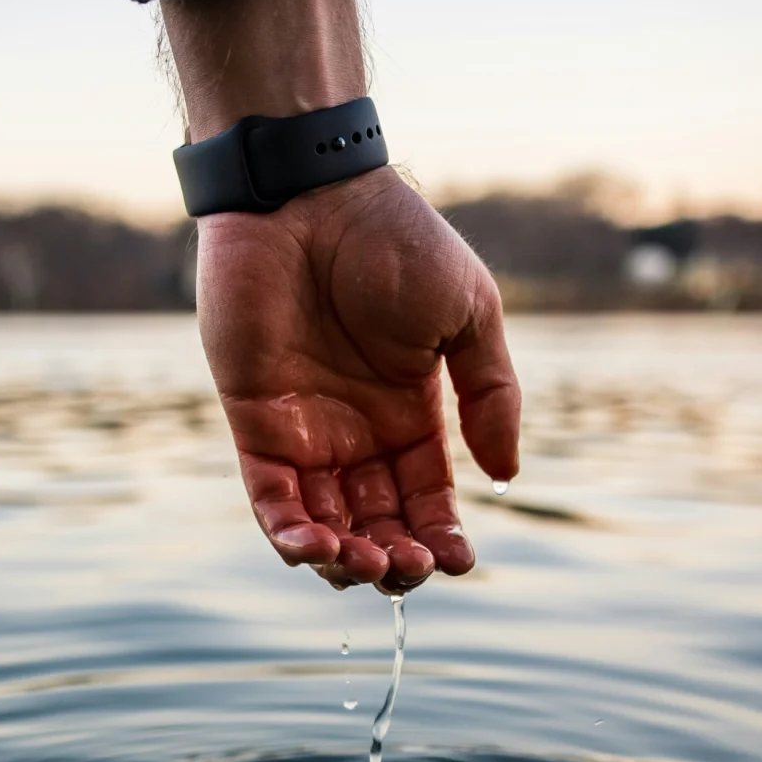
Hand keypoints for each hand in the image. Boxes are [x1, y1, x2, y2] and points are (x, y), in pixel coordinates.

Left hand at [197, 166, 520, 592]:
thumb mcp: (468, 314)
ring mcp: (304, 430)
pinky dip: (288, 532)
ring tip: (366, 561)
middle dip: (394, 559)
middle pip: (376, 523)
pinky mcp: (255, 421)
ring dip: (344, 558)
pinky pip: (269, 496)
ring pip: (322, 524)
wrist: (310, 195)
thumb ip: (491, 393)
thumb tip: (506, 475)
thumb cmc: (395, 242)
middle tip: (408, 566)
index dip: (442, 536)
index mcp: (410, 414)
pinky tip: (316, 548)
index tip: (461, 561)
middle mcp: (357, 433)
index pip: (425, 498)